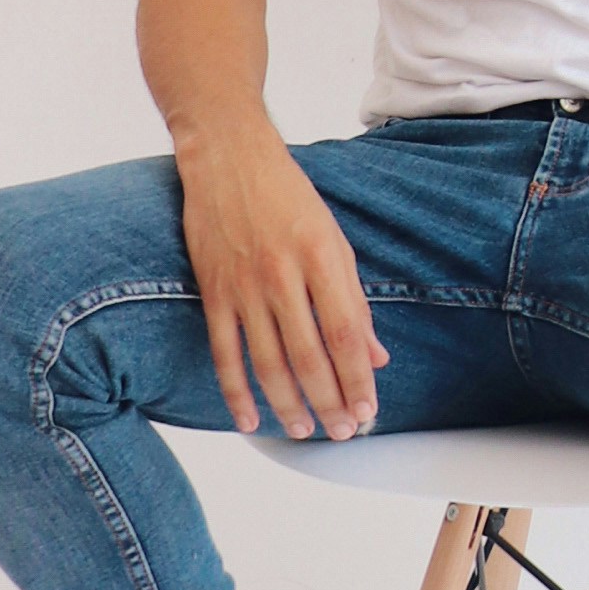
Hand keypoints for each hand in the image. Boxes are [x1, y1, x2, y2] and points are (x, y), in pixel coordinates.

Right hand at [177, 121, 387, 441]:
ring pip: (267, 362)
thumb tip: (376, 355)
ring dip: (288, 404)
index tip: (369, 410)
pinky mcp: (212, 291)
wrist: (227, 157)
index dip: (358, 378)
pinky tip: (250, 419)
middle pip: (309, 355)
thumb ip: (353, 298)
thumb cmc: (288, 195)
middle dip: (329, 401)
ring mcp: (243, 286)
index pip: (345, 333)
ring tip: (306, 432)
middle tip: (343, 432)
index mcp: (320, 257)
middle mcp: (282, 274)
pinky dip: (235, 392)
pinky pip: (223, 352)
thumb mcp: (333, 239)